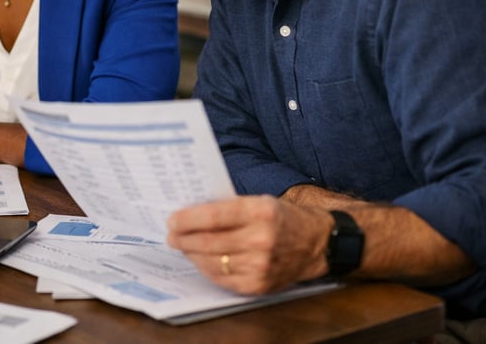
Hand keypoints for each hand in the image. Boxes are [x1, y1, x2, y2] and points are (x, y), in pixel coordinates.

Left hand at [165, 195, 331, 294]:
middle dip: (183, 239)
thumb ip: (227, 206)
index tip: (172, 219)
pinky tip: (200, 259)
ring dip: (191, 254)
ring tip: (183, 246)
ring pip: (211, 262)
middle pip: (208, 242)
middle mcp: (261, 239)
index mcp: (260, 212)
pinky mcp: (259, 284)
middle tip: (171, 235)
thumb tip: (189, 212)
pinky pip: (221, 278)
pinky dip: (206, 268)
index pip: (214, 217)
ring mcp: (261, 265)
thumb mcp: (258, 201)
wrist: (315, 243)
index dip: (188, 219)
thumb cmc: (280, 217)